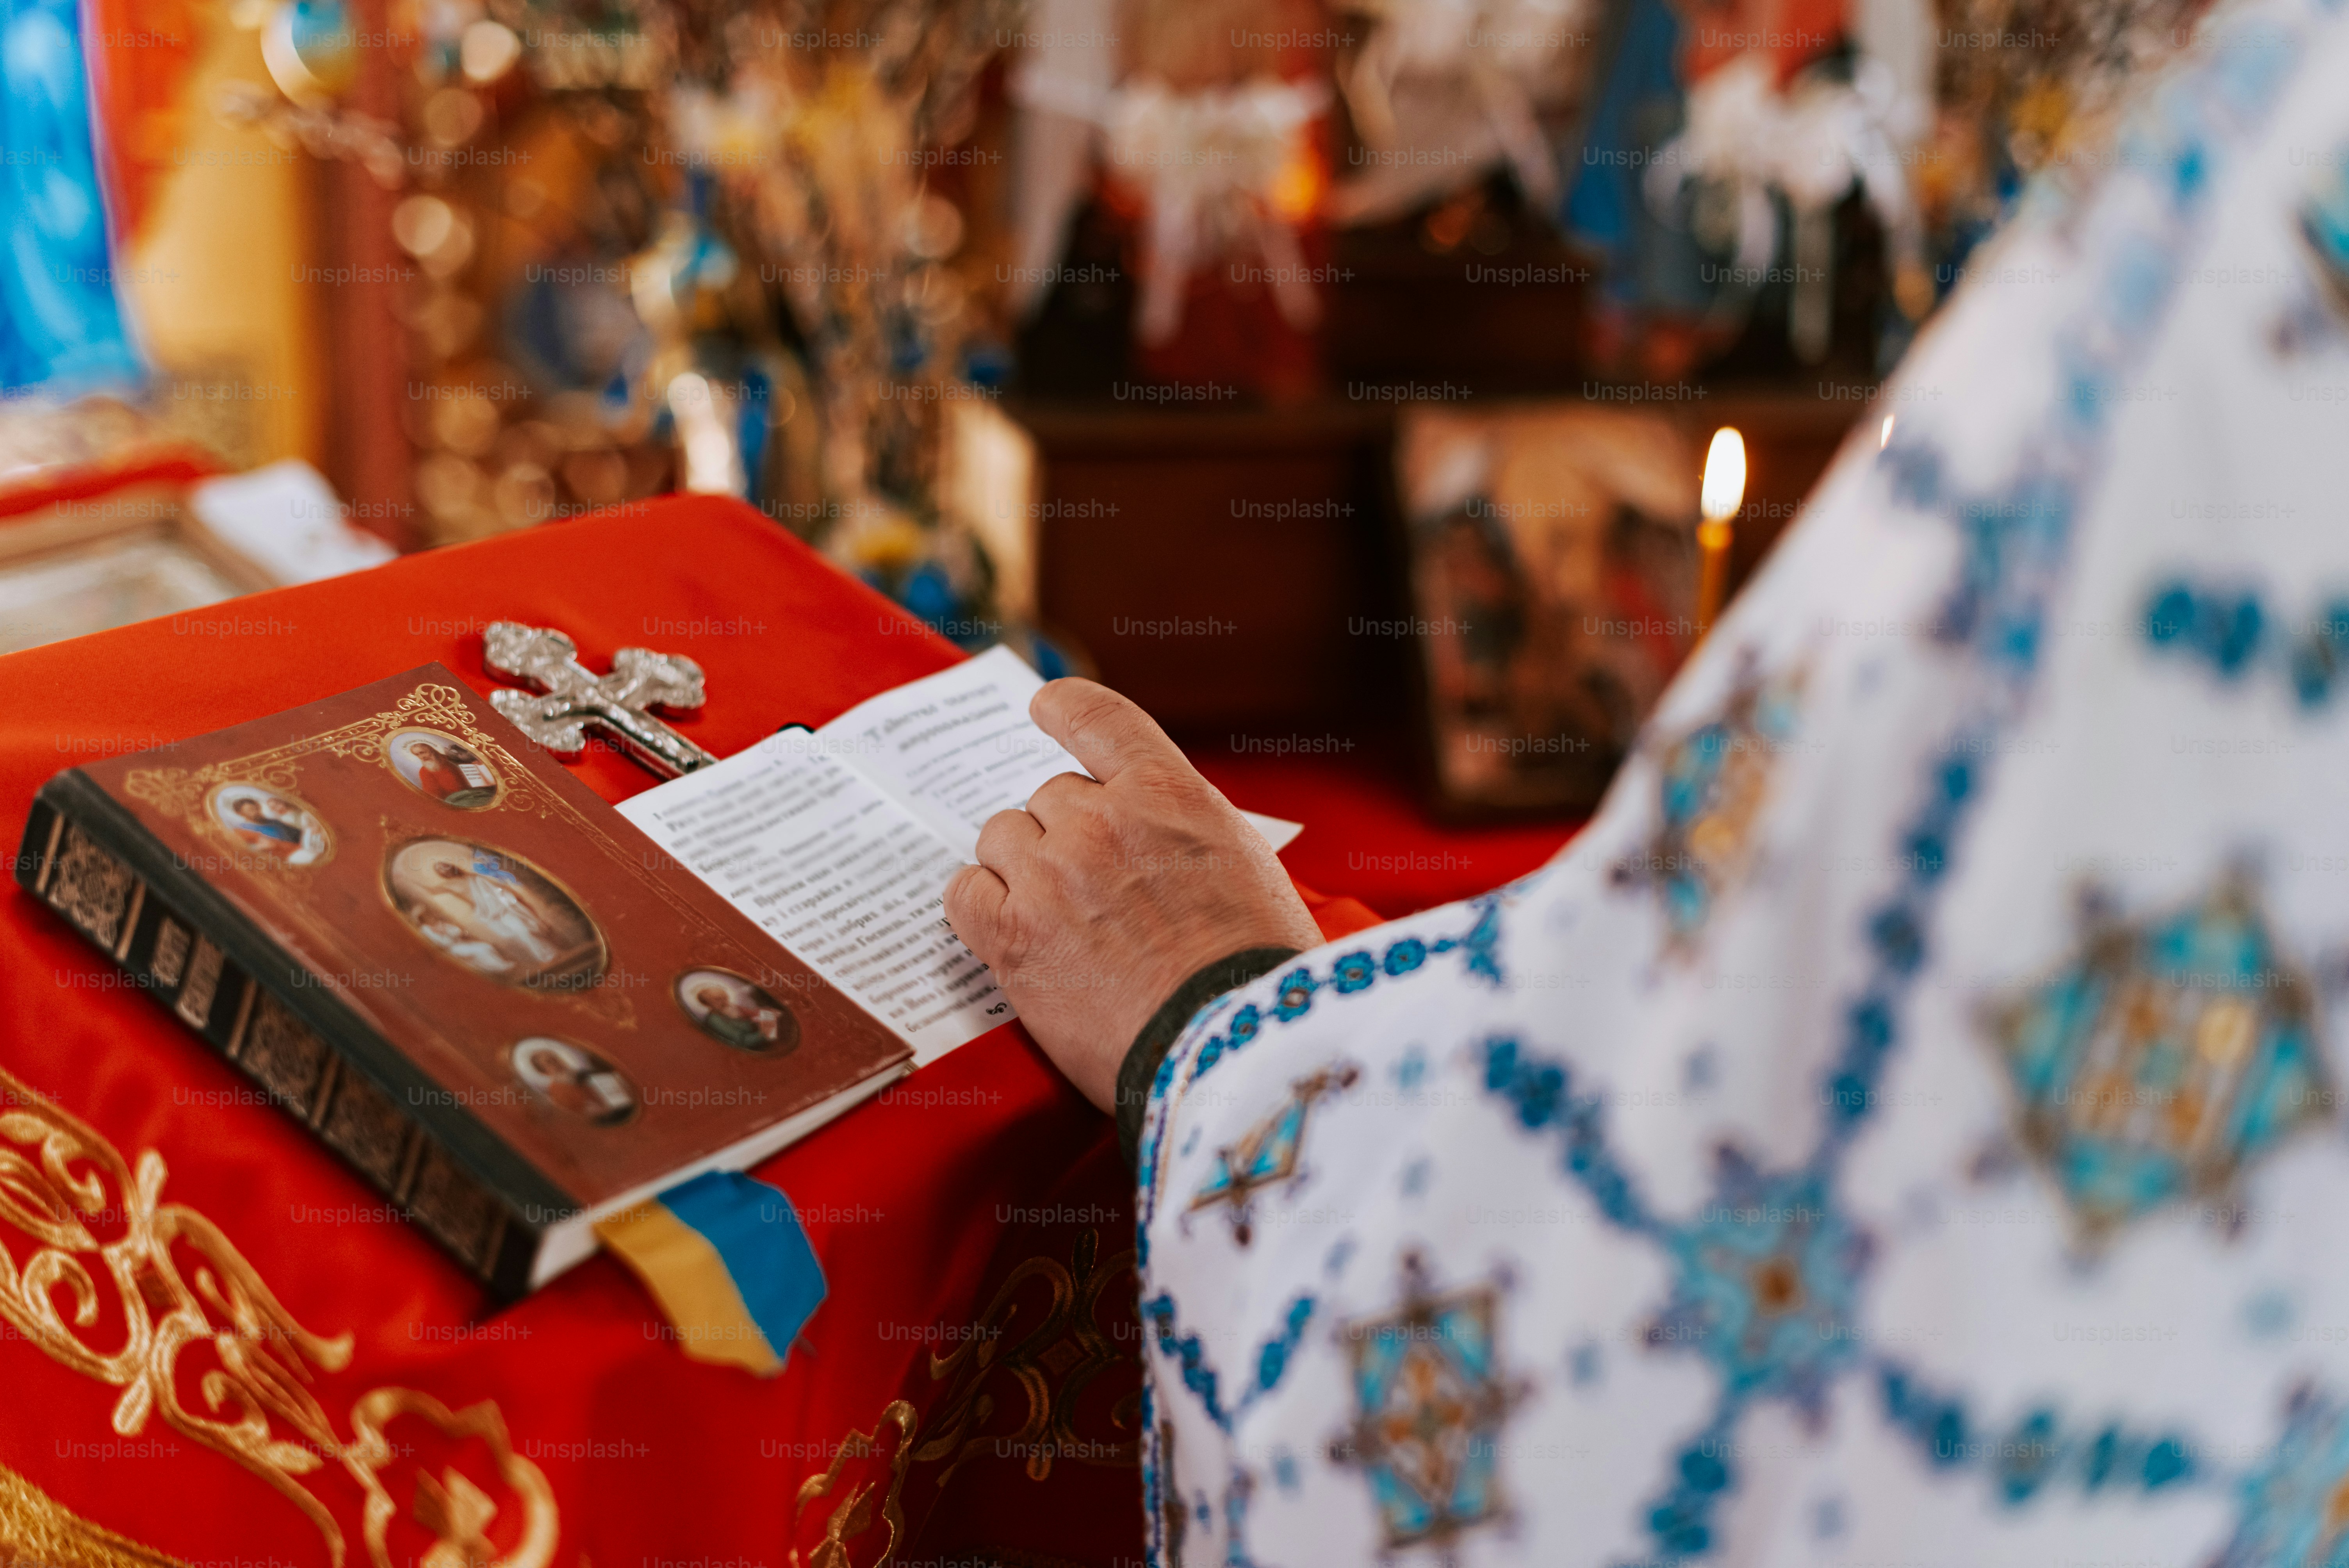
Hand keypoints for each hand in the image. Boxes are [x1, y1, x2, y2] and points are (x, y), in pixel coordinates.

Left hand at [942, 679, 1322, 1112]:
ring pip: (1004, 838)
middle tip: (1095, 886)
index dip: (1062, 707)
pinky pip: (965, 892)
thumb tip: (1152, 830)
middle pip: (1049, 796)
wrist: (1233, 1045)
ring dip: (1023, 867)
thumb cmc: (1255, 966)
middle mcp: (1101, 820)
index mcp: (1166, 792)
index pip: (1094, 716)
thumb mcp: (1243, 864)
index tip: (1044, 707)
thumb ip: (1183, 828)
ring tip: (1058, 916)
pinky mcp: (1012, 936)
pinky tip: (1007, 927)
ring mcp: (1051, 875)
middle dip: (1066, 832)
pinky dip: (981, 903)